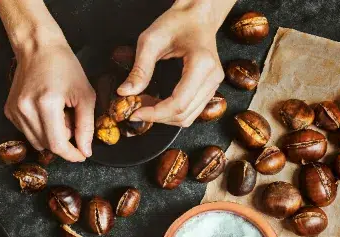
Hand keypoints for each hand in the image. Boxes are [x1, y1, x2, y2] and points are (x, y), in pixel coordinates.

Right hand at [6, 36, 95, 160]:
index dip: (72, 154)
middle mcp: (26, 109)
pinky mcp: (9, 111)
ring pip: (37, 142)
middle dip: (64, 141)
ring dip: (52, 135)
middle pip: (47, 145)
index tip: (82, 155)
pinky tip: (45, 111)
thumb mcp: (85, 95)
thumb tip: (85, 152)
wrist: (38, 47)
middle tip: (72, 119)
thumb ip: (86, 127)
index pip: (57, 145)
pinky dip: (40, 128)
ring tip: (59, 114)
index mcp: (46, 104)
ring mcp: (14, 111)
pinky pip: (28, 132)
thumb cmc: (65, 67)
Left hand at [117, 0, 229, 126]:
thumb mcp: (151, 40)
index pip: (178, 103)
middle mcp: (212, 77)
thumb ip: (140, 68)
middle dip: (157, 117)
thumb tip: (125, 93)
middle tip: (136, 109)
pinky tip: (158, 103)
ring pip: (188, 117)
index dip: (155, 114)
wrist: (197, 16)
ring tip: (145, 105)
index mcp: (201, 63)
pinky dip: (172, 112)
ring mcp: (214, 84)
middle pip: (184, 114)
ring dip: (164, 117)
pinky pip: (191, 110)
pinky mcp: (210, 88)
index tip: (135, 113)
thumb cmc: (177, 22)